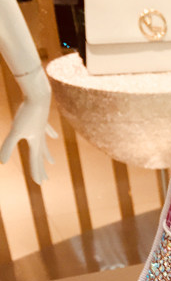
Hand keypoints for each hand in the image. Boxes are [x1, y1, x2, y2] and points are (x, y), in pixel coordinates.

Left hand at [0, 66, 55, 184]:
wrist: (40, 96)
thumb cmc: (27, 113)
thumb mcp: (15, 130)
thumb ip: (8, 146)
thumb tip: (1, 162)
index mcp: (36, 143)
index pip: (35, 161)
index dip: (36, 172)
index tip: (39, 184)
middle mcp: (41, 138)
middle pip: (41, 157)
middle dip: (42, 168)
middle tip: (46, 180)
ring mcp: (42, 130)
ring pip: (45, 146)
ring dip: (47, 155)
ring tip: (52, 162)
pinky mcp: (42, 121)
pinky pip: (47, 130)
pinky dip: (50, 134)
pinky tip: (54, 137)